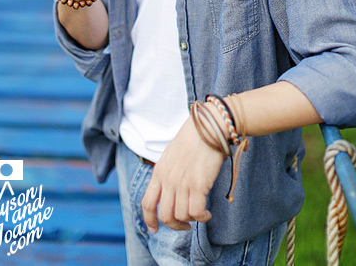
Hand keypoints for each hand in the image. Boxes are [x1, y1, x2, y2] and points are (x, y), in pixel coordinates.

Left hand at [141, 115, 226, 232]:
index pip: (147, 204)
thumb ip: (168, 171)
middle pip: (165, 215)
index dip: (150, 220)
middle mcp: (168, 181)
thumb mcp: (172, 154)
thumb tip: (171, 186)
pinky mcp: (198, 185)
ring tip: (200, 216)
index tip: (155, 229)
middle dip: (175, 225)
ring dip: (191, 221)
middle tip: (185, 225)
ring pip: (181, 215)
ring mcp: (182, 183)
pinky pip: (196, 212)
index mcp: (159, 172)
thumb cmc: (195, 137)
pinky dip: (201, 217)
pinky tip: (207, 214)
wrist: (208, 127)